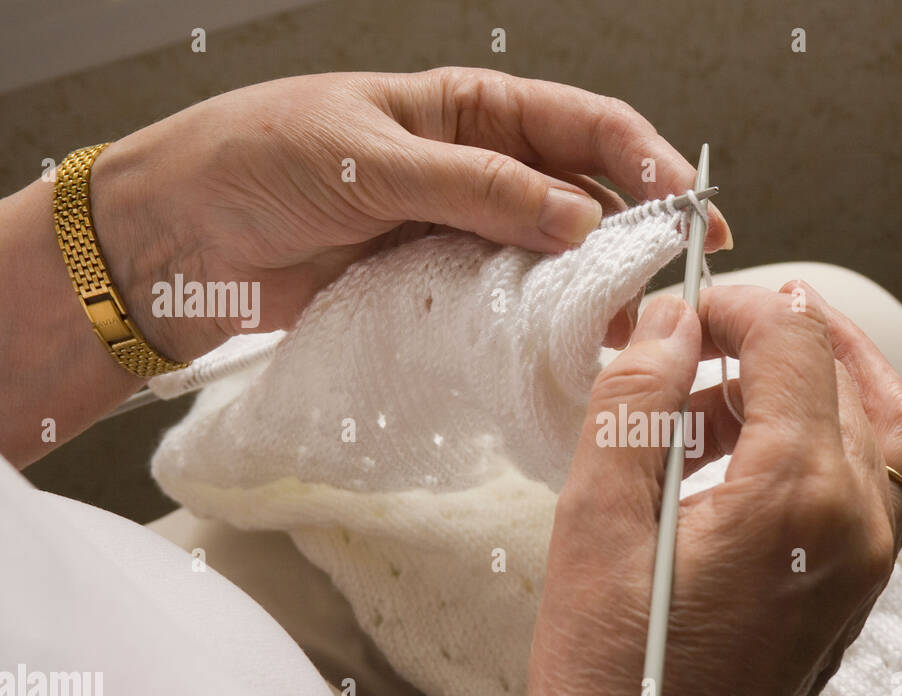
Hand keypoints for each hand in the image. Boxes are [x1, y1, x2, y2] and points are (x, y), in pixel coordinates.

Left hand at [90, 67, 731, 360]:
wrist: (174, 236)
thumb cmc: (254, 160)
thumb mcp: (369, 159)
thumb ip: (476, 188)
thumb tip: (577, 219)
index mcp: (469, 109)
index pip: (584, 126)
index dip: (647, 163)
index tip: (691, 212)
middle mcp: (477, 168)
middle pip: (584, 194)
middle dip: (637, 233)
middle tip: (681, 281)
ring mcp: (460, 231)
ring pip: (552, 256)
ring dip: (592, 287)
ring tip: (631, 324)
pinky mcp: (436, 285)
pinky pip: (504, 301)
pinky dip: (537, 322)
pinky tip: (562, 344)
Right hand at [526, 281, 901, 695]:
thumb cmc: (618, 689)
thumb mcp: (594, 531)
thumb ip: (634, 406)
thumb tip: (667, 322)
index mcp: (796, 495)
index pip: (794, 338)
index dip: (732, 305)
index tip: (673, 317)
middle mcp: (859, 516)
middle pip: (843, 365)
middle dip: (766, 333)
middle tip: (688, 344)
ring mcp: (873, 552)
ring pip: (876, 413)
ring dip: (800, 381)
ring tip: (706, 411)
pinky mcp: (862, 580)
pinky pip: (898, 475)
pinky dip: (877, 423)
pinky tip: (864, 401)